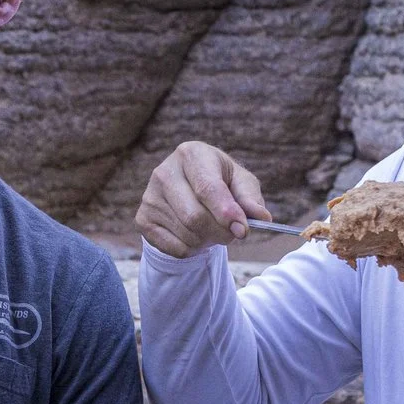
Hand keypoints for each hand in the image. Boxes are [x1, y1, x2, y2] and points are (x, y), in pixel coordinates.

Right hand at [135, 142, 269, 257]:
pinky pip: (174, 247)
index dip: (226, 213)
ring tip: (212, 229)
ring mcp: (149, 196)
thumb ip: (250, 198)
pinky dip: (192, 249)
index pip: (208, 188)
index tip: (242, 230)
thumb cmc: (219, 180)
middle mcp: (164, 172)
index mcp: (191, 154)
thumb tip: (261, 217)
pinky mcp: (143, 218)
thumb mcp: (240, 181)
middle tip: (233, 234)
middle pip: (195, 217)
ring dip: (207, 240)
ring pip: (186, 235)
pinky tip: (194, 234)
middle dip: (220, 232)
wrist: (186, 187)